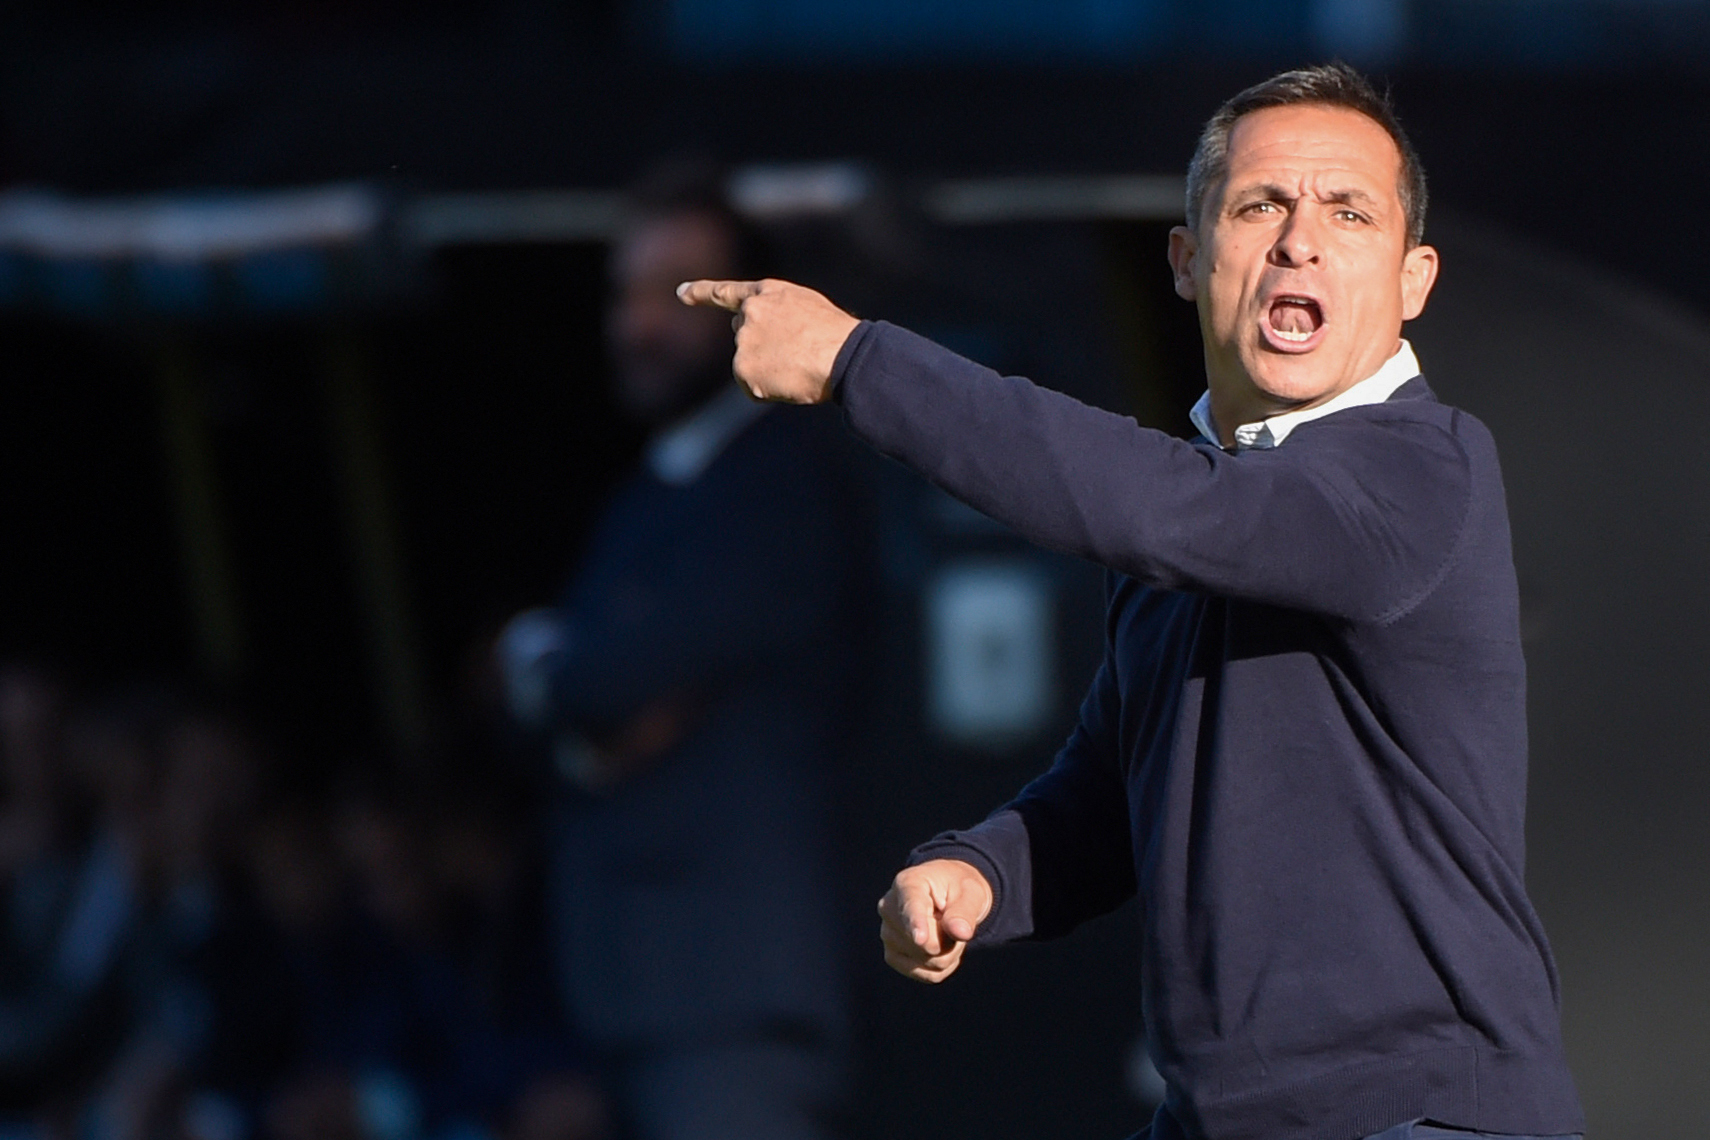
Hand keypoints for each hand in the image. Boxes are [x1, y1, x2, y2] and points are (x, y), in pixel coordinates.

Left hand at [676, 278, 859, 403]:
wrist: (841, 356)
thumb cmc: (835, 335)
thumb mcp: (806, 309)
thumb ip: (779, 314)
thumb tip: (769, 339)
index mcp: (767, 293)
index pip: (726, 292)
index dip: (701, 293)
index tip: (681, 294)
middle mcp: (749, 313)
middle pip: (742, 334)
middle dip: (760, 345)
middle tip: (794, 352)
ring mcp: (744, 341)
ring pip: (747, 363)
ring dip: (767, 369)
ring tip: (797, 366)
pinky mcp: (743, 369)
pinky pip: (752, 387)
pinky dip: (768, 390)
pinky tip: (789, 381)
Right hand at [877, 858, 992, 982]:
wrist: (948, 897)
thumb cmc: (959, 890)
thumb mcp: (971, 893)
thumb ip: (965, 911)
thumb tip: (961, 932)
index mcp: (908, 884)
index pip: (911, 907)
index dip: (916, 924)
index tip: (921, 938)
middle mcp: (889, 908)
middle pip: (926, 943)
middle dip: (949, 940)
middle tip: (955, 921)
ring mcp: (888, 934)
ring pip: (928, 961)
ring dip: (948, 953)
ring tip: (946, 930)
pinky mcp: (892, 956)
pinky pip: (928, 975)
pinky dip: (944, 966)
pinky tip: (942, 946)